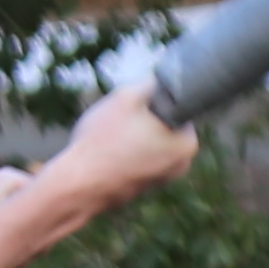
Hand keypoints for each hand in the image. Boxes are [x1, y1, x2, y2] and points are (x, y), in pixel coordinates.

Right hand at [49, 84, 197, 212]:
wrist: (80, 184)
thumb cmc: (104, 139)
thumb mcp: (126, 99)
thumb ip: (149, 85)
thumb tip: (162, 80)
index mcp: (188, 142)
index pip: (178, 107)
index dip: (154, 99)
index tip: (136, 101)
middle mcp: (183, 164)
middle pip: (164, 125)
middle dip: (143, 118)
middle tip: (119, 119)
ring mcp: (165, 179)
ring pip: (150, 143)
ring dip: (133, 135)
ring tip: (111, 138)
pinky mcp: (145, 187)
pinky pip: (138, 160)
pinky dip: (126, 153)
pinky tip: (107, 153)